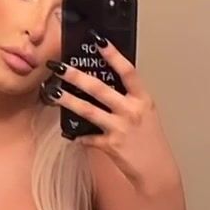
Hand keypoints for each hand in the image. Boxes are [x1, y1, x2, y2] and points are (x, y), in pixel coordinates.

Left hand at [45, 34, 180, 193]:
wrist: (156, 169)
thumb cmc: (151, 142)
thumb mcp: (146, 115)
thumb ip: (129, 100)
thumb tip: (105, 88)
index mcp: (142, 100)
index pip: (127, 71)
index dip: (113, 55)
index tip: (98, 41)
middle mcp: (131, 111)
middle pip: (99, 89)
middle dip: (76, 76)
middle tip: (59, 67)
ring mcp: (120, 128)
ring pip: (88, 110)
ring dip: (68, 101)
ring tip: (53, 94)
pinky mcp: (110, 145)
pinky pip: (88, 138)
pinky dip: (78, 136)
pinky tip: (70, 134)